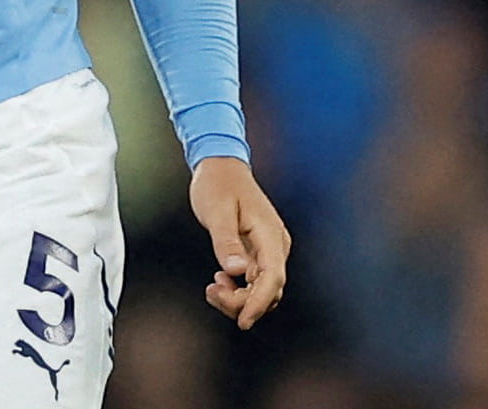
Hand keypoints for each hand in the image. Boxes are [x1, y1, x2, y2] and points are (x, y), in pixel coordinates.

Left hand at [192, 155, 289, 327]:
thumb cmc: (217, 185)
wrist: (221, 165)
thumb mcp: (216, 212)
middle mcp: (275, 245)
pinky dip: (238, 288)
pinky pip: (255, 280)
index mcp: (269, 235)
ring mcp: (269, 249)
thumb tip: (237, 271)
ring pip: (262, 289)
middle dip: (242, 302)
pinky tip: (219, 279)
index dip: (259, 303)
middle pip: (269, 290)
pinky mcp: (260, 252)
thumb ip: (226, 242)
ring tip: (212, 287)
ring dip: (239, 298)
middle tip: (211, 290)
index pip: (273, 278)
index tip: (242, 321)